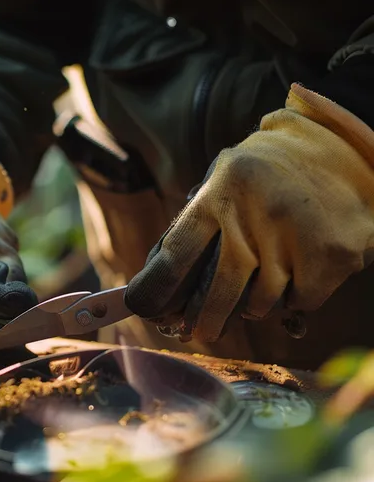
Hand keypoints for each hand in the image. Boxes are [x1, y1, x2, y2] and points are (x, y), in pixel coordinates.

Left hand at [125, 83, 373, 341]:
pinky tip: (296, 273)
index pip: (175, 256)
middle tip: (198, 333)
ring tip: (258, 287)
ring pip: (260, 303)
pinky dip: (293, 298)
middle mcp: (253, 215)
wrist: (340, 147)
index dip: (153, 290)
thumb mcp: (224, 177)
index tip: (140, 307)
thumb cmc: (266, 173)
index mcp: (219, 193)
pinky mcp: (331, 255)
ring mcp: (294, 236)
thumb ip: (197, 220)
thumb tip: (162, 282)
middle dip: (204, 321)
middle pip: (217, 292)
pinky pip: (299, 302)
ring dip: (254, 307)